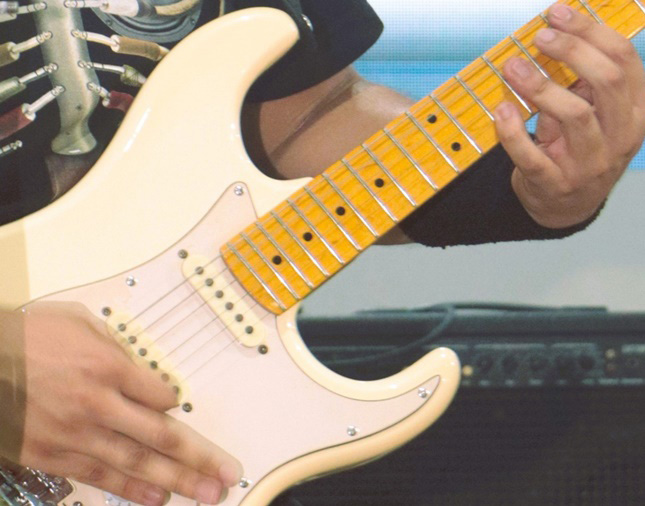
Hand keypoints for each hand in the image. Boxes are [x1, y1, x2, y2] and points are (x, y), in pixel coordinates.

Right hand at [2, 302, 241, 504]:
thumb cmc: (26, 335)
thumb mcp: (78, 321)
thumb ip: (115, 345)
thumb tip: (139, 368)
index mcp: (108, 366)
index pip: (160, 394)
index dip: (175, 403)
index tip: (178, 406)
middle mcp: (99, 404)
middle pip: (161, 436)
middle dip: (199, 458)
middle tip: (227, 475)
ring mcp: (76, 434)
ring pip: (136, 462)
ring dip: (176, 481)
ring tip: (207, 494)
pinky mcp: (53, 455)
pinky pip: (100, 475)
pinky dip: (130, 490)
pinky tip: (157, 499)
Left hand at [494, 2, 644, 227]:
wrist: (564, 207)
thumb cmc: (576, 150)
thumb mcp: (591, 116)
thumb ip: (583, 84)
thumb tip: (556, 35)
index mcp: (634, 112)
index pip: (625, 61)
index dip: (592, 31)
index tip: (557, 14)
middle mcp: (621, 137)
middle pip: (608, 81)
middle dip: (572, 50)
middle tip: (539, 37)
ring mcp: (590, 165)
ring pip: (575, 116)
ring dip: (540, 86)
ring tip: (512, 67)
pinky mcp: (555, 184)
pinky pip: (532, 155)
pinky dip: (513, 131)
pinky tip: (500, 109)